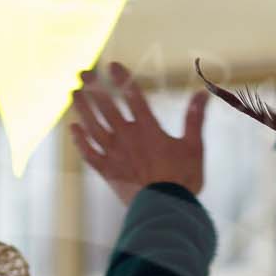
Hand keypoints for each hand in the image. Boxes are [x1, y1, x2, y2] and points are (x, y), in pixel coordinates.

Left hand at [69, 62, 208, 204]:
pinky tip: (73, 129)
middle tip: (83, 72)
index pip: (133, 96)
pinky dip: (80, 141)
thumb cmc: (183, 180)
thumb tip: (202, 93)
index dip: (122, 79)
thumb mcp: (194, 146)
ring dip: (82, 108)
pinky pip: (89, 154)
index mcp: (148, 129)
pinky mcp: (107, 172)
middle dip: (94, 87)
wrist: (165, 210)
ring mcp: (114, 155)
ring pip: (93, 126)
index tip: (112, 65)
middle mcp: (127, 138)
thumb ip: (195, 118)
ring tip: (74, 93)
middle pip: (106, 107)